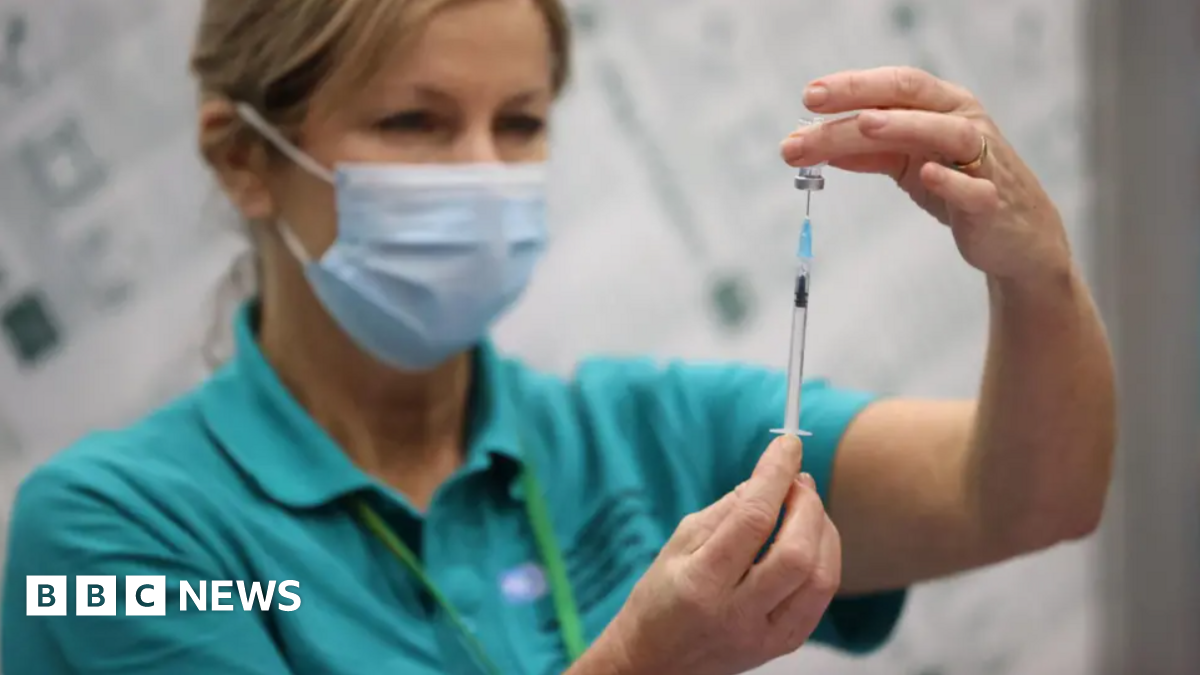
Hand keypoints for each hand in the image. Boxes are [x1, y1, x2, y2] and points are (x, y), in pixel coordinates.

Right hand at [581, 436, 840, 674]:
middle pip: (796, 553)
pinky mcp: (784, 646)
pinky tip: (809, 539)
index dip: (774, 475)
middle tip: (797, 480)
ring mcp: (764, 637)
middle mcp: (736, 614)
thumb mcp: (679, 543)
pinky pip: (821, 596)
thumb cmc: (661, 597)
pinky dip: (823, 558)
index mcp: (700, 583)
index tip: (787, 444)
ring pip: (820, 577)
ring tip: (805, 507)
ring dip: (823, 530)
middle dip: (807, 504)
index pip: (752, 520)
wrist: (656, 662)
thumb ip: (726, 510)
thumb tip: (768, 479)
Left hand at [780, 66, 1072, 286]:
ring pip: (947, 132)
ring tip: (864, 124)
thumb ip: (867, 152)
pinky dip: (951, 180)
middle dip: (861, 95)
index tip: (809, 95)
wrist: (1012, 236)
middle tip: (814, 103)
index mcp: (942, 107)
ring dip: (905, 125)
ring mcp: (983, 160)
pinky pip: (974, 187)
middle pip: (912, 97)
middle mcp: (964, 123)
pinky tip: (927, 175)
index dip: (853, 85)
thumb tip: (809, 143)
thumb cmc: (958, 188)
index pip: (895, 85)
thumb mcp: (906, 165)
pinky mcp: (992, 202)